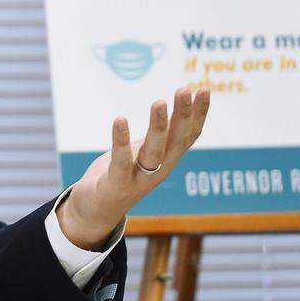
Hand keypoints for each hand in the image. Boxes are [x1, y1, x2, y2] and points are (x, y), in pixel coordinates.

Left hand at [57, 87, 209, 249]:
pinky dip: (120, 141)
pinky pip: (121, 162)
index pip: (189, 136)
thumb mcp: (142, 152)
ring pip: (154, 153)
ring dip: (158, 127)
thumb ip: (156, 136)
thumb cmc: (120, 174)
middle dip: (182, 115)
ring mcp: (139, 180)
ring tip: (159, 102)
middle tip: (184, 90)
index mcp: (167, 160)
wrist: (95, 212)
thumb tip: (168, 107)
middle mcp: (159, 170)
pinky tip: (120, 119)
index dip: (199, 114)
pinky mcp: (117, 185)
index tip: (205, 89)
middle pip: (175, 141)